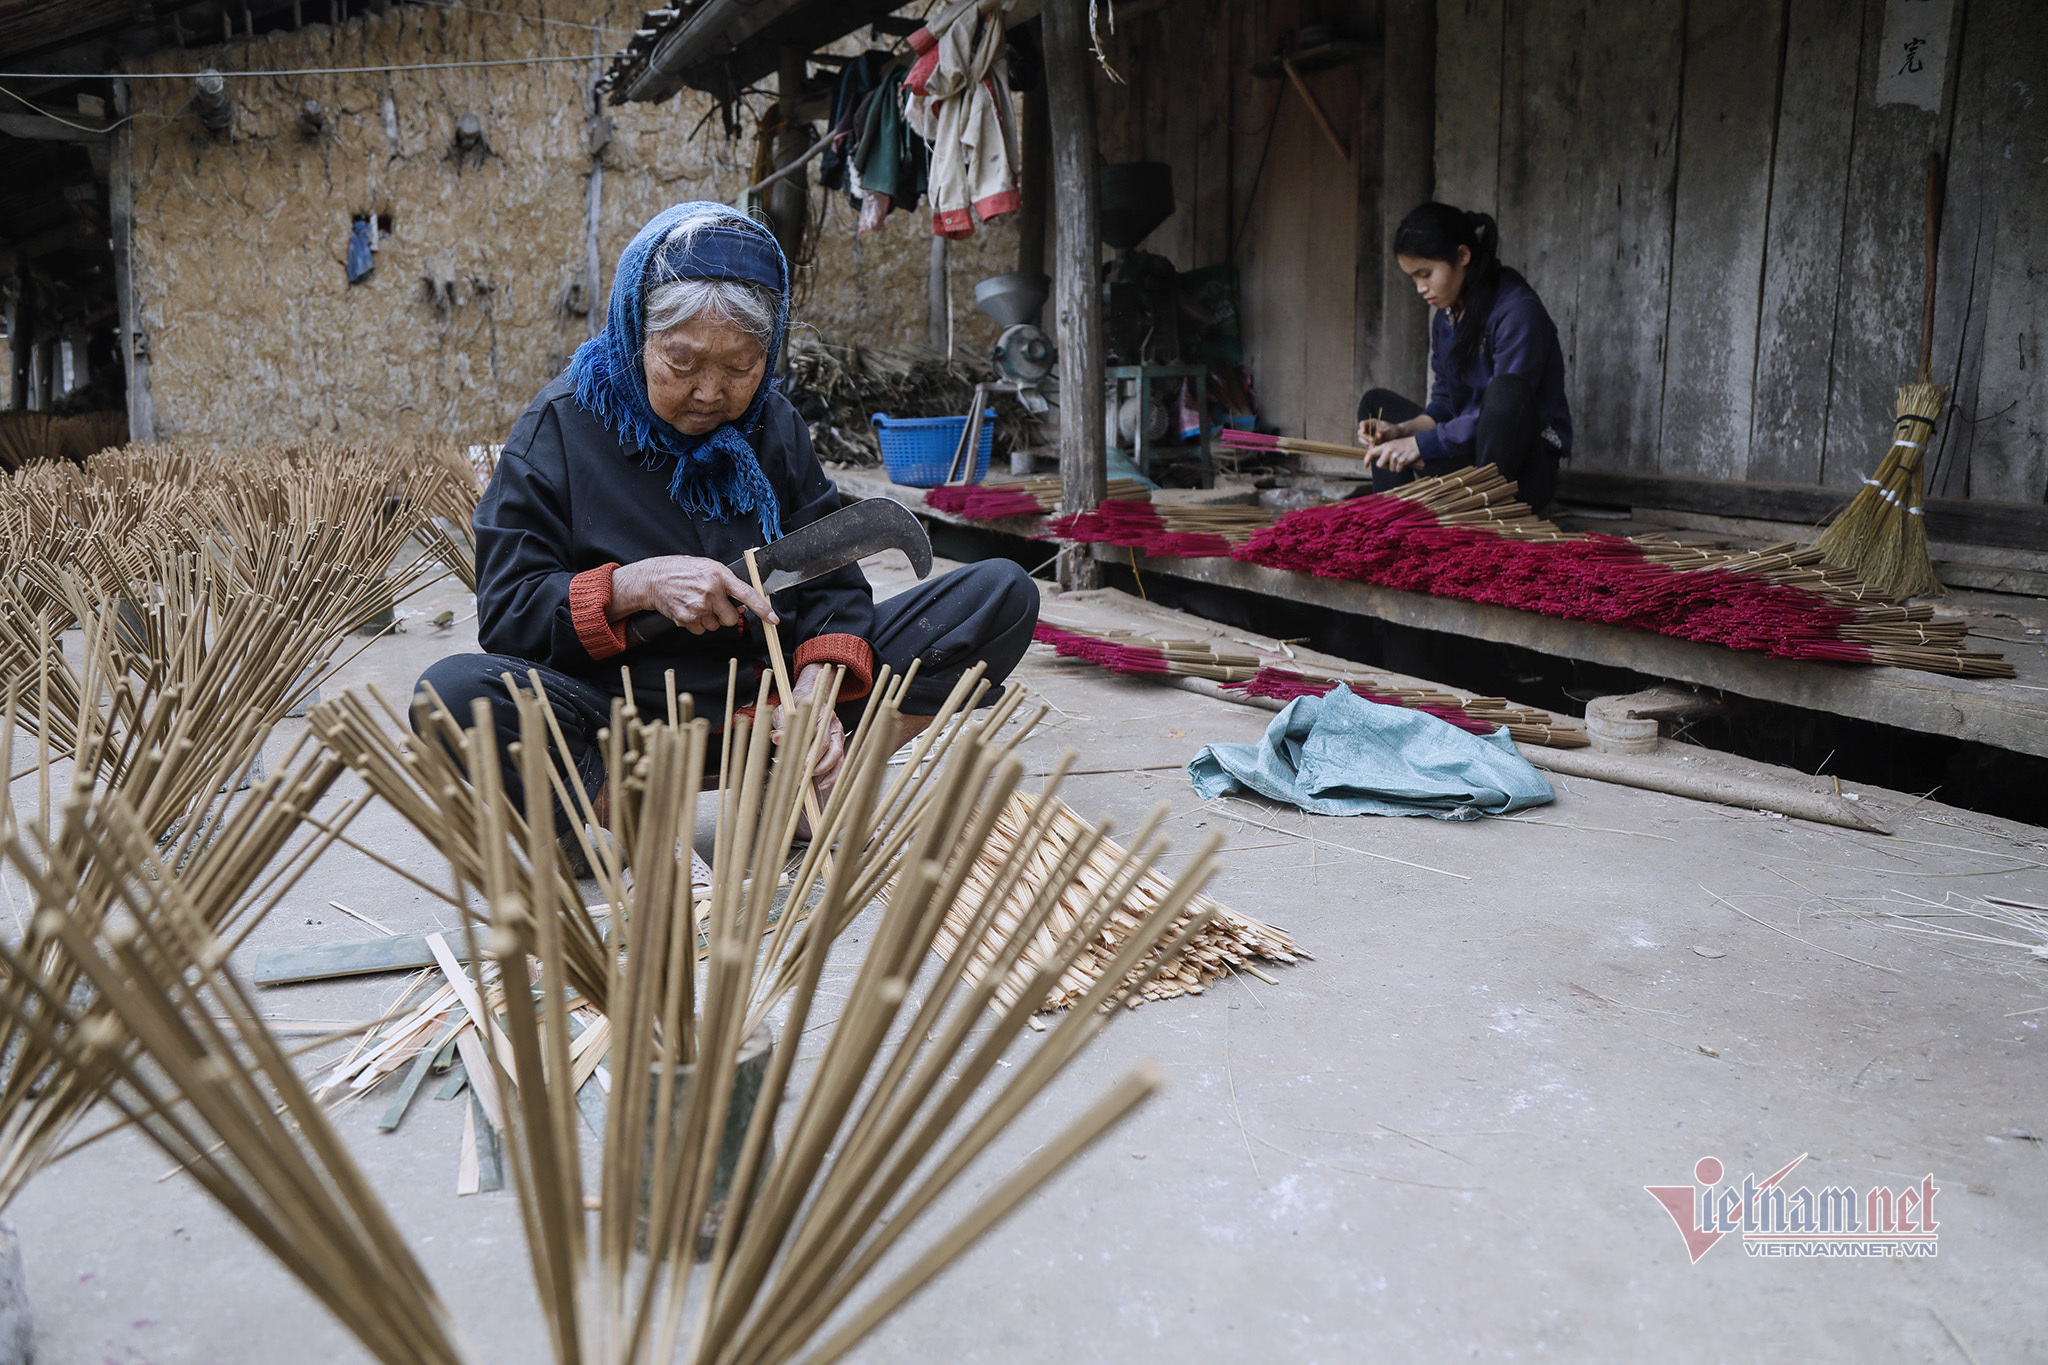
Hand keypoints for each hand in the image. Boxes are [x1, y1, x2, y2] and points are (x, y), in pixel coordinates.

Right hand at [609, 555, 776, 633]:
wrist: (653, 579)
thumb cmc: (682, 571)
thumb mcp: (709, 569)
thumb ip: (727, 585)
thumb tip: (742, 605)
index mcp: (719, 575)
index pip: (747, 593)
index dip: (762, 608)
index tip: (773, 619)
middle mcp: (711, 591)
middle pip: (731, 618)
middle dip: (725, 615)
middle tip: (713, 605)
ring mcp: (699, 606)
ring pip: (715, 626)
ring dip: (709, 619)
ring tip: (696, 604)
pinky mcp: (687, 619)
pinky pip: (701, 631)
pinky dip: (696, 624)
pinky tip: (688, 610)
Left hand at [770, 663, 845, 780]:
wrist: (814, 697)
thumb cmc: (796, 706)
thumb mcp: (784, 711)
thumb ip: (782, 725)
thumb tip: (777, 737)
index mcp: (819, 713)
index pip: (814, 733)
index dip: (806, 750)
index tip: (796, 763)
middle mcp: (832, 724)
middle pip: (827, 746)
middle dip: (814, 763)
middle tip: (800, 776)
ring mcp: (838, 735)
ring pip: (836, 756)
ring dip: (823, 770)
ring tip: (808, 781)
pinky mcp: (840, 745)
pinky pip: (840, 763)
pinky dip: (833, 775)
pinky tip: (823, 784)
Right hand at [1357, 417, 1401, 445]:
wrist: (1396, 438)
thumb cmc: (1394, 432)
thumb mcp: (1390, 432)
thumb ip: (1384, 433)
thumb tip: (1378, 435)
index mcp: (1372, 422)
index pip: (1362, 424)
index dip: (1362, 427)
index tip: (1364, 431)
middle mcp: (1368, 429)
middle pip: (1360, 432)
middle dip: (1365, 437)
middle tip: (1372, 441)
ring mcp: (1368, 436)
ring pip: (1362, 440)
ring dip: (1367, 442)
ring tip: (1375, 445)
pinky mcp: (1369, 442)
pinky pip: (1366, 445)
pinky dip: (1370, 447)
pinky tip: (1377, 447)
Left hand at [1368, 436, 1422, 471]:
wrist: (1417, 443)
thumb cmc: (1403, 445)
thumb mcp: (1391, 444)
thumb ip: (1383, 451)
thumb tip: (1376, 461)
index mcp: (1385, 446)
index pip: (1371, 453)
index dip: (1366, 460)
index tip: (1366, 465)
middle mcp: (1388, 451)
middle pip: (1380, 465)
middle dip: (1385, 466)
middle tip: (1391, 462)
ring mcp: (1395, 456)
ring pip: (1390, 469)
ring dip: (1395, 467)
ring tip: (1400, 459)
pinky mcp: (1402, 461)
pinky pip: (1398, 470)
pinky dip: (1401, 468)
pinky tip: (1404, 462)